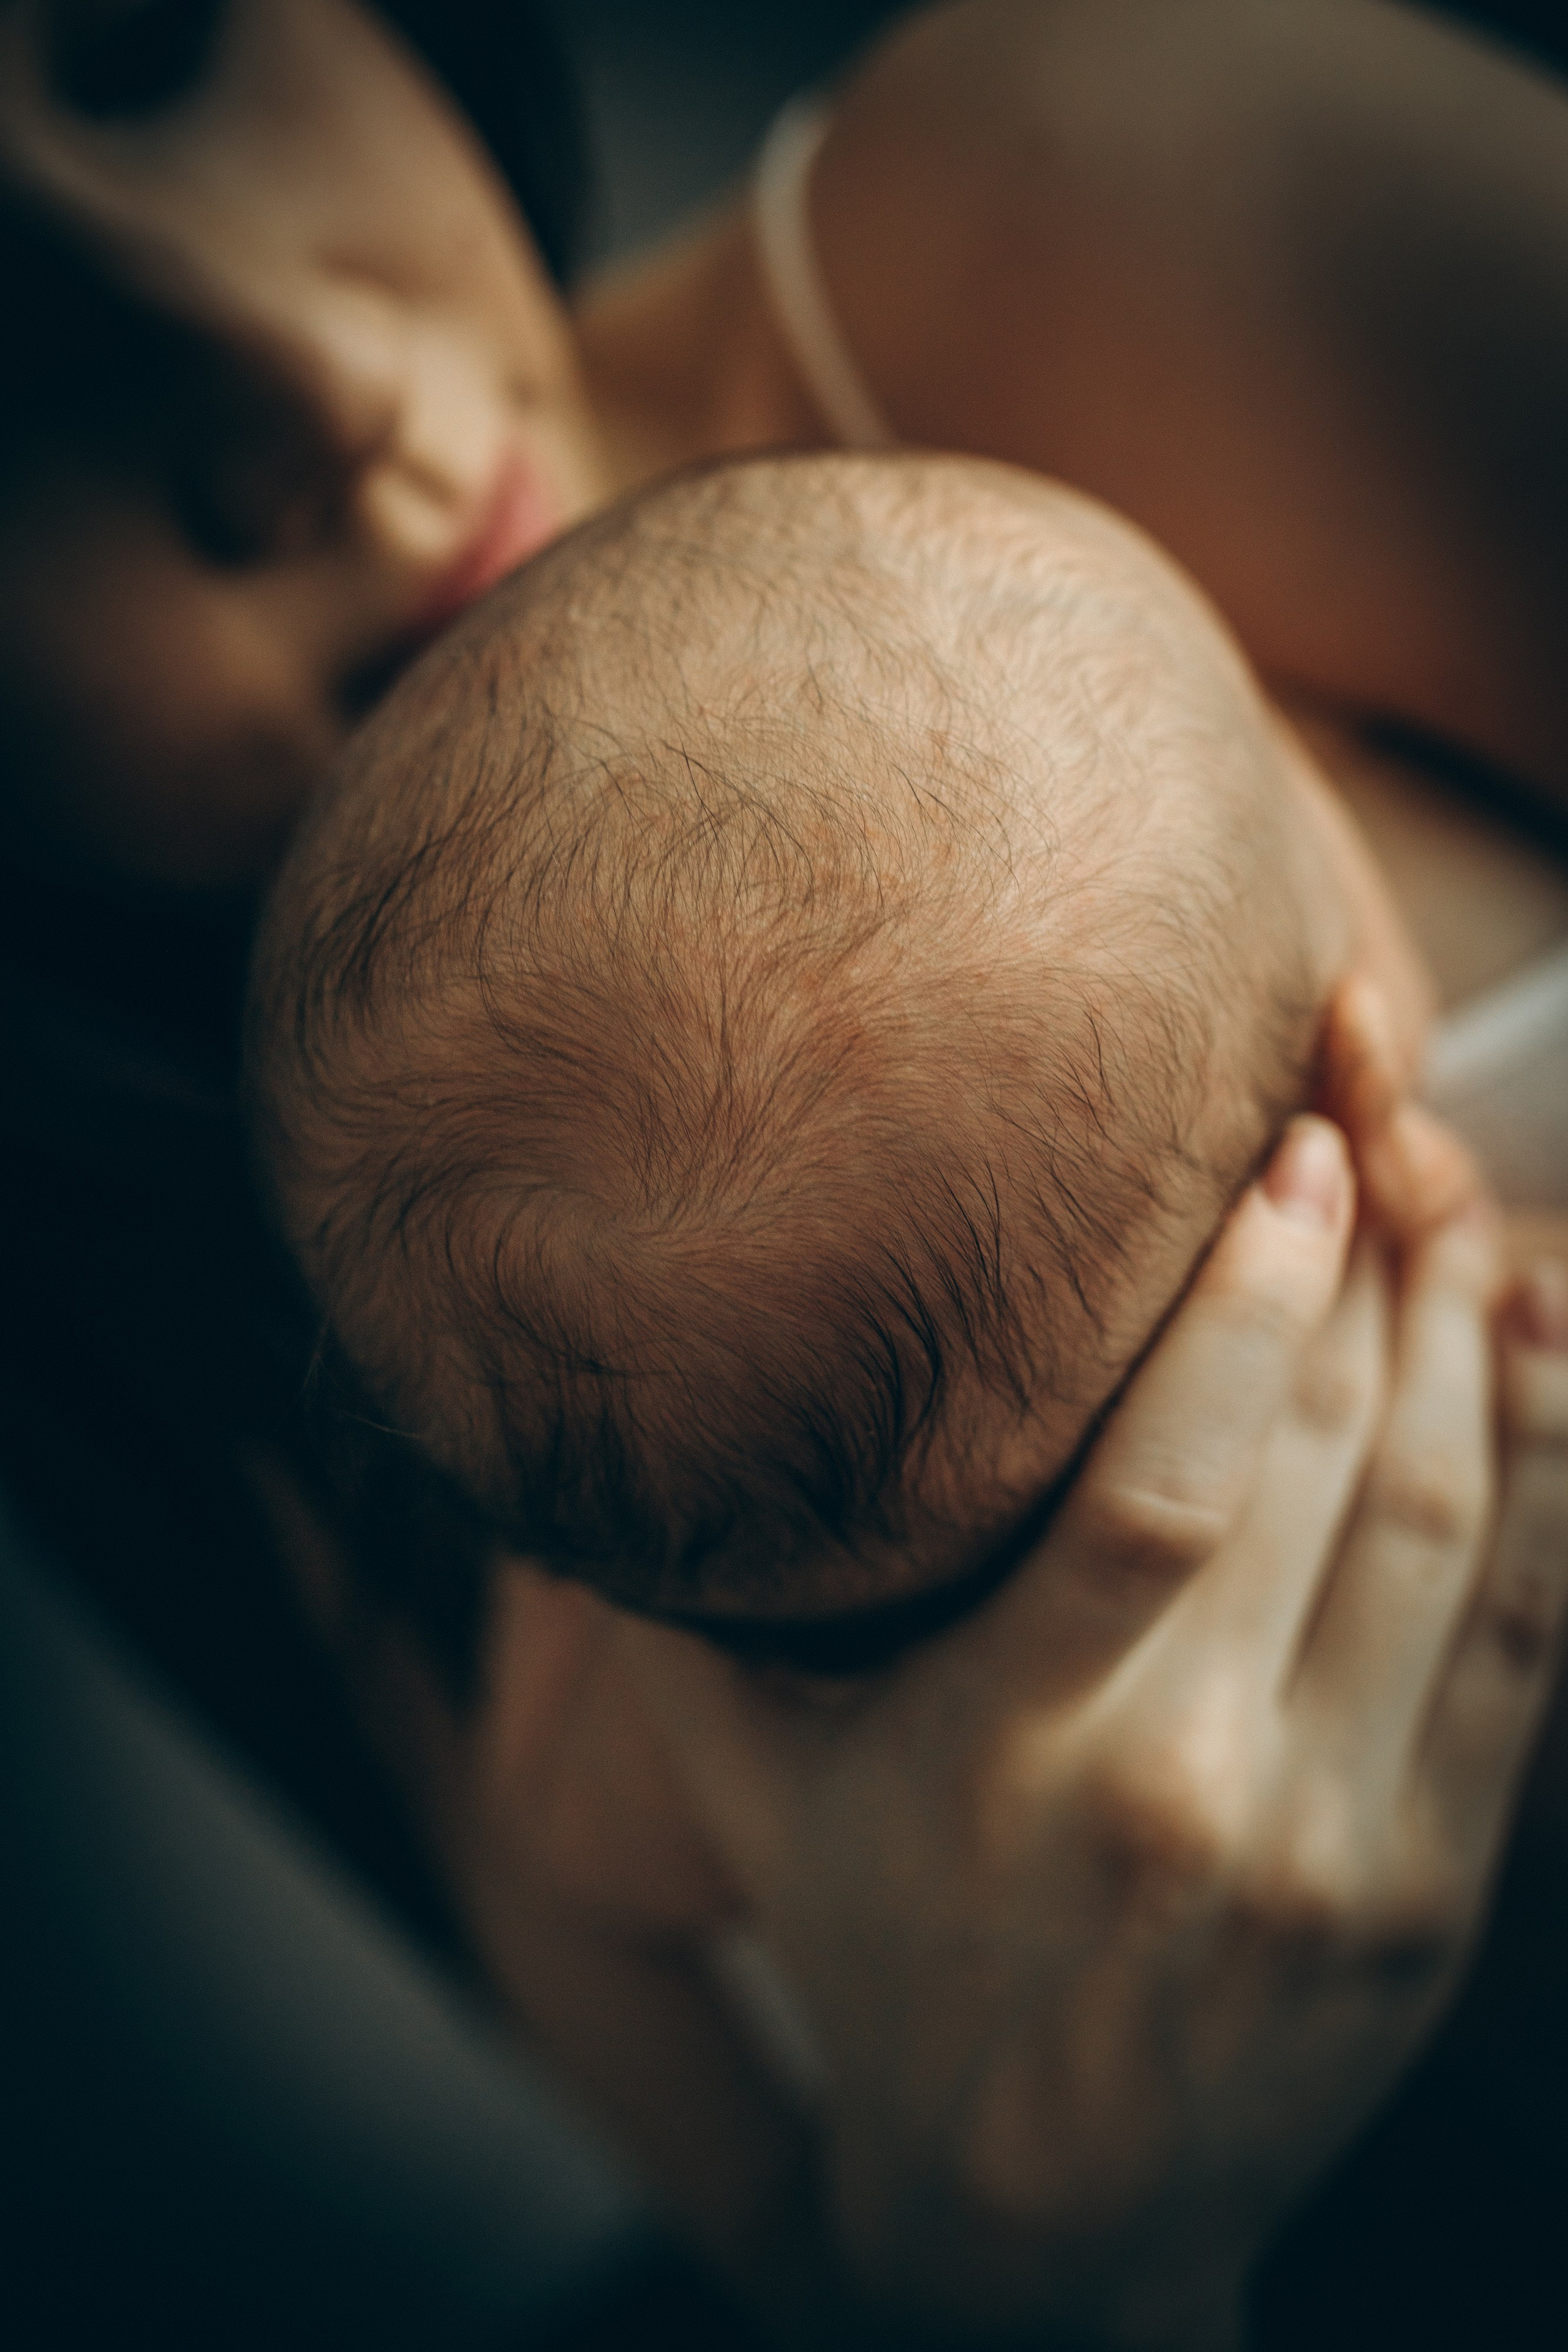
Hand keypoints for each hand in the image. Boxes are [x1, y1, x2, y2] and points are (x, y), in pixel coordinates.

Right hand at [622, 1118, 1567, 2348]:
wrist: (1044, 2227)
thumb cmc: (881, 1957)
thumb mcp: (749, 1792)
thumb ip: (689, 1607)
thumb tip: (605, 1421)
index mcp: (1016, 1748)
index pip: (1157, 1492)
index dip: (1242, 1310)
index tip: (1289, 1157)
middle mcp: (1192, 1790)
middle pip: (1330, 1470)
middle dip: (1371, 1264)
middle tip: (1374, 1112)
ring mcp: (1337, 1844)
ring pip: (1449, 1529)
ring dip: (1465, 1342)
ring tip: (1451, 1196)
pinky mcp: (1431, 1889)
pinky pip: (1524, 1637)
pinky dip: (1542, 1475)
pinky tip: (1526, 1346)